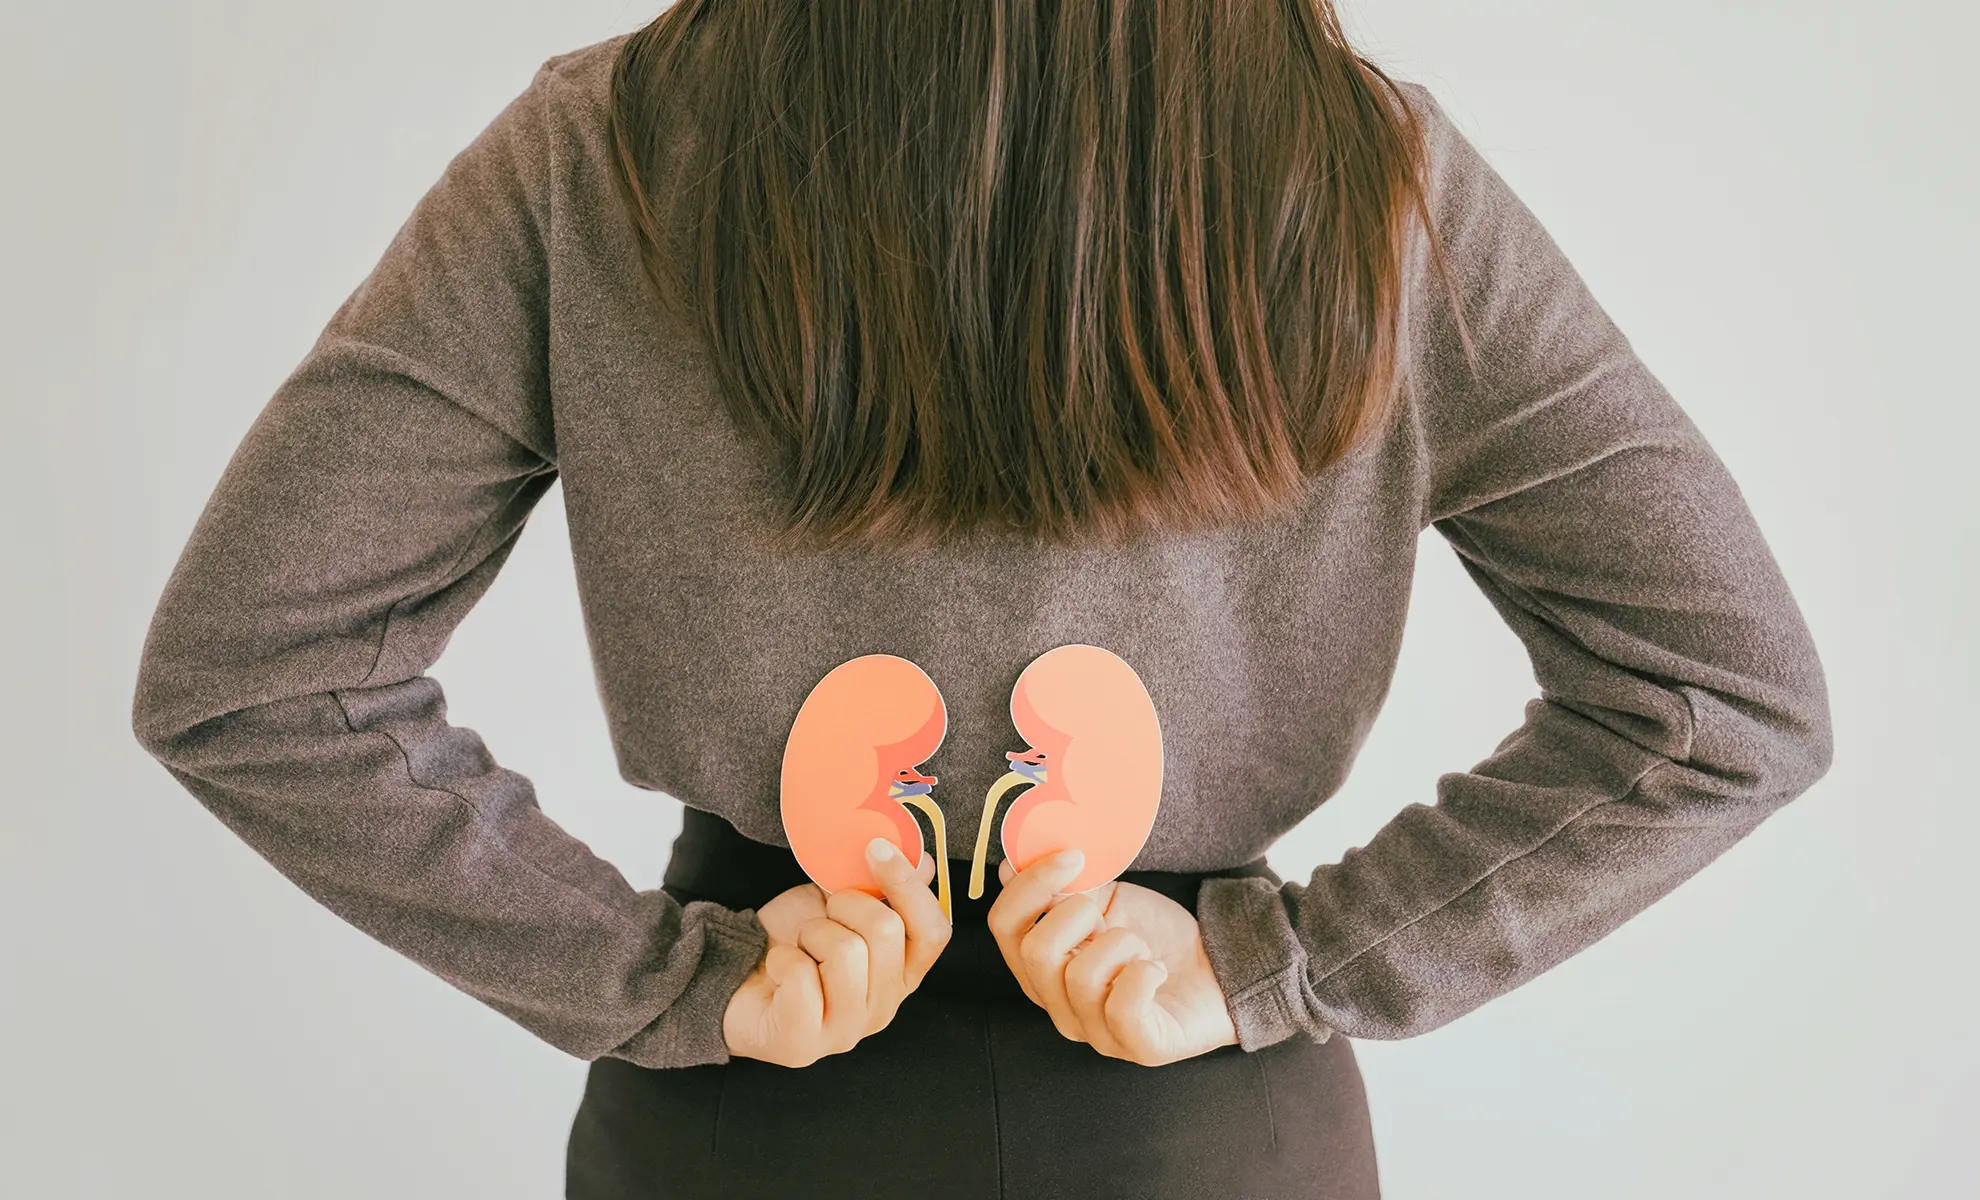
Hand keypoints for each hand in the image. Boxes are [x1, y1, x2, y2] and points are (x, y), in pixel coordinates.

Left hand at [723, 838, 951, 1066]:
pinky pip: (802, 976)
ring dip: (812, 933)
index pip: (933, 932)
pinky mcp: (804, 1044)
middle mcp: (883, 1008)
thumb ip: (883, 886)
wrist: (737, 973)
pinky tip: (780, 968)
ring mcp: (846, 1032)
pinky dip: (783, 958)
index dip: (909, 887)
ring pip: (846, 952)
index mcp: (901, 974)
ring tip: (800, 946)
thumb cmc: (794, 940)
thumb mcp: (839, 903)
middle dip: (845, 905)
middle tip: (822, 916)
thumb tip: (923, 861)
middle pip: (886, 932)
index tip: (876, 848)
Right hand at [987, 848, 1238, 1065]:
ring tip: (1138, 947)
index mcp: (1042, 967)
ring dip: (1120, 943)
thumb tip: (1014, 862)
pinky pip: (1122, 1008)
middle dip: (1076, 913)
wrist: (1218, 967)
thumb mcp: (1106, 901)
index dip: (1029, 885)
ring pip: (1080, 977)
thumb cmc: (1155, 935)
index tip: (1073, 855)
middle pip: (1034, 952)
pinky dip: (1142, 975)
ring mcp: (1096, 1033)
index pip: (1003, 926)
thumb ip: (1062, 887)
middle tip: (1108, 915)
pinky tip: (1155, 970)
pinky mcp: (1138, 1048)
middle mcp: (1058, 1006)